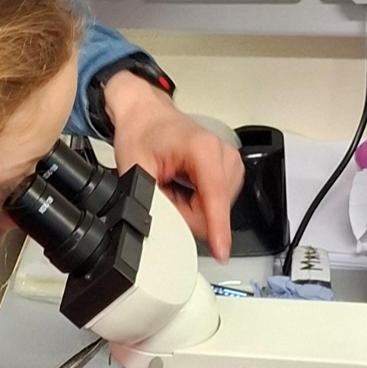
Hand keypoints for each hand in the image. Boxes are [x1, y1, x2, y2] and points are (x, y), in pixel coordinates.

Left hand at [103, 71, 243, 257]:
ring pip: (215, 212)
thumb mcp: (135, 168)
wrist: (148, 116)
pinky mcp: (231, 172)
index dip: (217, 229)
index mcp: (203, 150)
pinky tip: (185, 186)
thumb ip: (150, 200)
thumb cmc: (142, 132)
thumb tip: (164, 229)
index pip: (214, 198)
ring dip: (190, 208)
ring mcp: (231, 163)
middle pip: (211, 211)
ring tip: (173, 184)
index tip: (221, 252)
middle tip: (163, 189)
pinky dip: (197, 203)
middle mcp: (224, 155)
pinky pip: (216, 205)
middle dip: (185, 213)